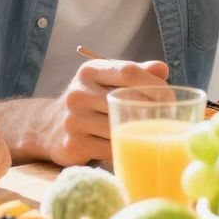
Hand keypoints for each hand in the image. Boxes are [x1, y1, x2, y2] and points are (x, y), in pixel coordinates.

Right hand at [51, 59, 169, 165]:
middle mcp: (78, 93)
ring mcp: (72, 120)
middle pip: (125, 99)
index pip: (128, 71)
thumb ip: (135, 72)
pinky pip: (110, 149)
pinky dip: (126, 148)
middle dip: (151, 110)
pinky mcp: (72, 145)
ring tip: (154, 134)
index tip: (170, 98)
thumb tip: (162, 69)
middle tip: (167, 119)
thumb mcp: (106, 80)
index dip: (154, 84)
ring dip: (140, 133)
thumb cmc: (91, 101)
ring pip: (119, 127)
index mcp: (89, 71)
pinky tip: (134, 147)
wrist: (48, 127)